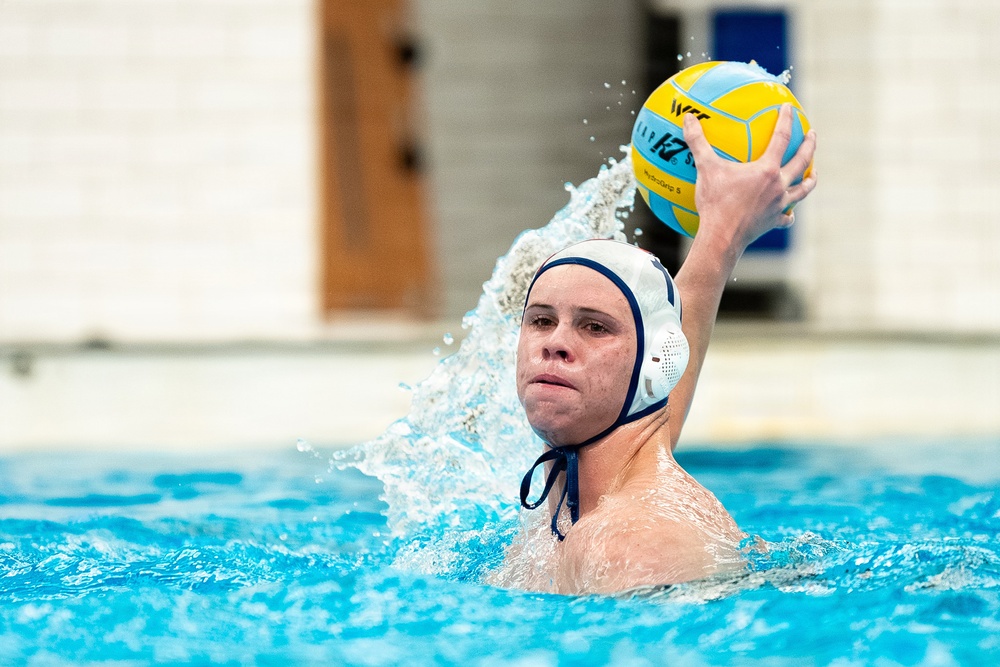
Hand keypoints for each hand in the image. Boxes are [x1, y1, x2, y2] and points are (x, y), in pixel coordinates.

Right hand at [683, 103, 816, 256]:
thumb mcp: (705, 169)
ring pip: (802, 190)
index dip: (786, 120)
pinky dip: (789, 214)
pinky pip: (787, 218)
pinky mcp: (773, 222)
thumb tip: (688, 118)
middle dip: (809, 146)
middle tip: (812, 134)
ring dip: (810, 180)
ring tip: (813, 173)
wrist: (722, 237)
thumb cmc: (715, 202)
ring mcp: (779, 205)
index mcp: (767, 170)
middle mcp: (778, 186)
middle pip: (801, 162)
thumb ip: (698, 142)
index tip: (789, 108)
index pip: (781, 138)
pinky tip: (789, 213)